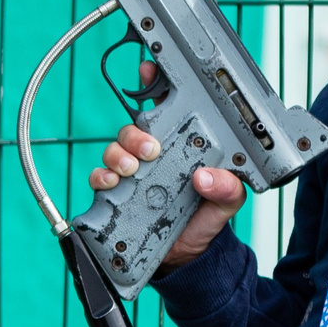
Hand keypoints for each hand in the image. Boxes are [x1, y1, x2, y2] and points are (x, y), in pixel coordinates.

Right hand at [88, 66, 242, 272]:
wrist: (187, 257)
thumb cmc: (205, 220)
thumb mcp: (227, 203)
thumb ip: (228, 188)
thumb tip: (206, 177)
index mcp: (180, 148)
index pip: (165, 110)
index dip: (153, 86)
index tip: (147, 69)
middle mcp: (152, 157)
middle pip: (133, 129)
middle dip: (135, 132)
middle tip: (149, 148)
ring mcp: (132, 175)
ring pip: (113, 149)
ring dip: (118, 154)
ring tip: (131, 169)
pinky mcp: (116, 195)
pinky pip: (99, 178)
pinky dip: (101, 177)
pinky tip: (111, 183)